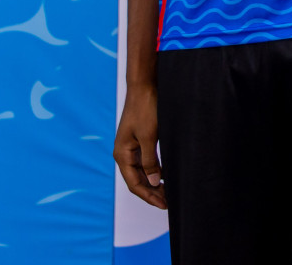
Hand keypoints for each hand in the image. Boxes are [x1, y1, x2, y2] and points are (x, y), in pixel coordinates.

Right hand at [113, 81, 166, 208]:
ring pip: (142, 172)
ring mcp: (132, 147)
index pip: (134, 183)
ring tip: (168, 193)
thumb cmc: (145, 109)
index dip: (148, 196)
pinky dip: (156, 171)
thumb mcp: (149, 137)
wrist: (144, 86)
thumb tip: (154, 181)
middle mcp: (124, 153)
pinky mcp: (140, 140)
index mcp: (122, 154)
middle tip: (169, 202)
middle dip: (152, 192)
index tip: (163, 204)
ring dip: (154, 183)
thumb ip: (150, 160)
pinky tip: (166, 176)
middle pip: (138, 180)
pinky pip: (146, 162)